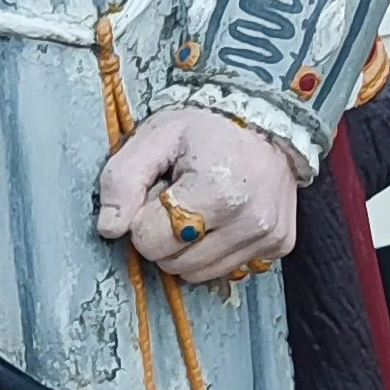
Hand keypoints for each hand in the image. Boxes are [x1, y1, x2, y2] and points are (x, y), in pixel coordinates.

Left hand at [95, 103, 298, 283]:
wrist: (267, 116)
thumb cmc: (207, 126)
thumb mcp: (155, 137)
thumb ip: (121, 179)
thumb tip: (110, 228)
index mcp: (218, 190)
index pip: (149, 240)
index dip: (142, 216)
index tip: (159, 190)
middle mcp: (250, 220)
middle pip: (172, 262)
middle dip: (163, 234)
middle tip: (179, 196)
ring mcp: (269, 235)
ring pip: (197, 273)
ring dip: (186, 246)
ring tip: (199, 206)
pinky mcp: (280, 244)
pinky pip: (225, 268)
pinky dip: (214, 248)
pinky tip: (221, 216)